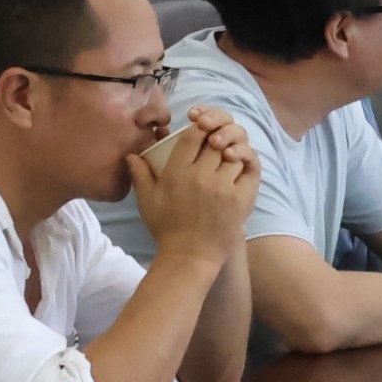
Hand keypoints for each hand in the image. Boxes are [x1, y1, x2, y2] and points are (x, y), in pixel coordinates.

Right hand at [129, 107, 257, 257]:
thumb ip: (140, 175)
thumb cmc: (166, 228)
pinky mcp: (242, 197)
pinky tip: (239, 160)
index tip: (200, 128)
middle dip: (218, 131)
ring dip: (233, 146)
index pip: (193, 136)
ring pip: (235, 150)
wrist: (190, 256)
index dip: (200, 125)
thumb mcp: (147, 201)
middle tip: (216, 136)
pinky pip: (250, 167)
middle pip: (216, 138)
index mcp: (177, 173)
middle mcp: (201, 176)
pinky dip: (247, 159)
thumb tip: (131, 154)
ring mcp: (224, 187)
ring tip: (227, 150)